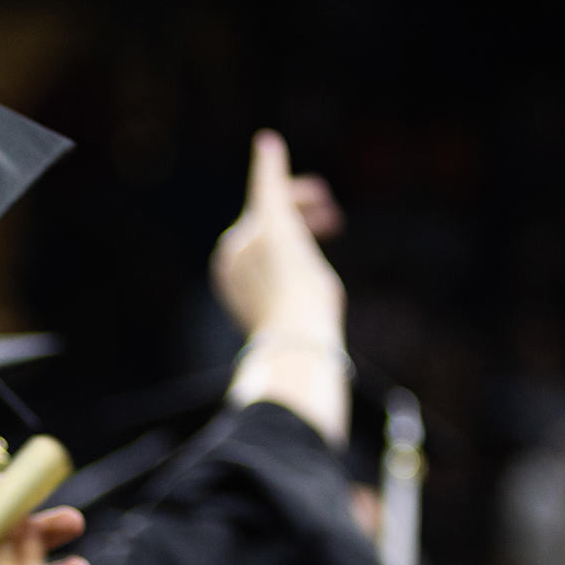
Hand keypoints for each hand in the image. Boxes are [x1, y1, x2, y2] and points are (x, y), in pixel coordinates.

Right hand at [214, 131, 349, 447]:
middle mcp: (233, 257)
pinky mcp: (270, 221)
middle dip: (297, 219)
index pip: (256, 250)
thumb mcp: (299, 345)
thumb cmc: (301, 350)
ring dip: (302, 204)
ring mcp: (250, 238)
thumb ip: (294, 352)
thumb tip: (317, 420)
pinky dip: (270, 164)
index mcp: (235, 282)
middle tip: (330, 218)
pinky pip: (267, 184)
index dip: (286, 243)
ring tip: (328, 211)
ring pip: (277, 207)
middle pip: (267, 225)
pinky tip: (269, 144)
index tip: (306, 234)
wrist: (298, 341)